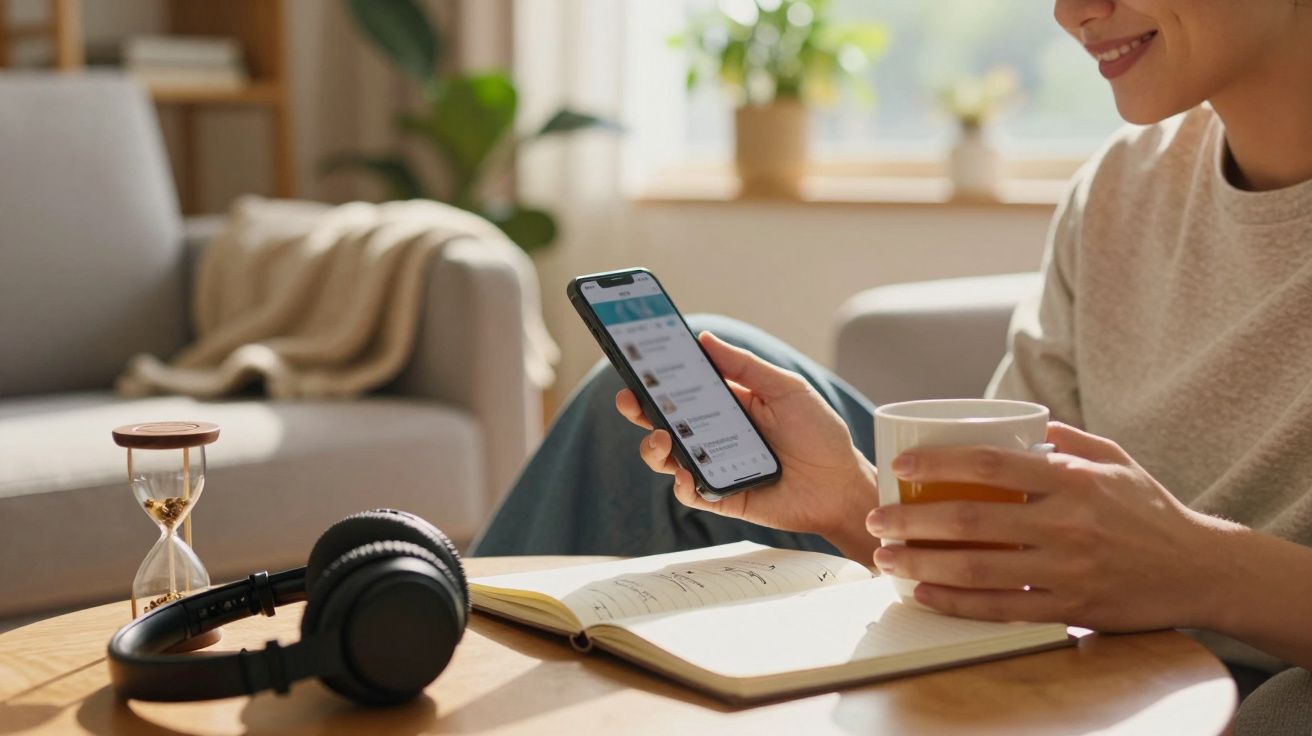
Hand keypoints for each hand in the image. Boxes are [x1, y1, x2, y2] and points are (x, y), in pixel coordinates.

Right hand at [616, 331, 877, 560]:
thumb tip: (705, 339)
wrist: (841, 486)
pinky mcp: (720, 496)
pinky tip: (686, 474)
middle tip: (630, 399)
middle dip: (640, 408)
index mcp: (727, 402)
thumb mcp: (786, 389)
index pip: (683, 386)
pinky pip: (689, 492)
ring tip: (663, 439)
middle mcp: (714, 433)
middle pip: (665, 420)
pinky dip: (682, 484)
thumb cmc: (819, 433)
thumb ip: (745, 366)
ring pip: (668, 457)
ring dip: (655, 447)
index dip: (657, 375)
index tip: (636, 360)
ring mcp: (713, 465)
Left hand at [865, 422, 1225, 630]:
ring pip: (978, 569)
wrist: (1200, 569)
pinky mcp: (1069, 606)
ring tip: (886, 556)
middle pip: (971, 521)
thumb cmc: (1148, 508)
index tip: (901, 466)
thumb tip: (1015, 420)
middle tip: (878, 517)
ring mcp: (1066, 570)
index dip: (938, 464)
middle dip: (913, 520)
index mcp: (1072, 480)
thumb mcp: (1112, 458)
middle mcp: (1066, 525)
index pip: (990, 465)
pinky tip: (923, 592)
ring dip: (922, 563)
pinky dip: (956, 603)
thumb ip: (1062, 437)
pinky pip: (1001, 609)